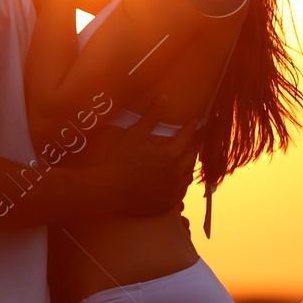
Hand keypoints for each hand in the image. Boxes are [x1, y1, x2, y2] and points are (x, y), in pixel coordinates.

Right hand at [91, 97, 196, 217]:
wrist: (107, 191)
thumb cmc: (119, 161)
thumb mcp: (134, 134)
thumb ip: (151, 116)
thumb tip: (164, 98)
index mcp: (171, 155)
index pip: (188, 136)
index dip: (192, 127)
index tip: (195, 121)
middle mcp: (176, 174)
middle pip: (192, 156)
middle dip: (193, 145)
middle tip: (193, 138)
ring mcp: (172, 191)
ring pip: (188, 175)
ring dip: (188, 164)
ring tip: (185, 157)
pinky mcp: (166, 204)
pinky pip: (181, 192)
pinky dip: (181, 182)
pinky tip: (176, 179)